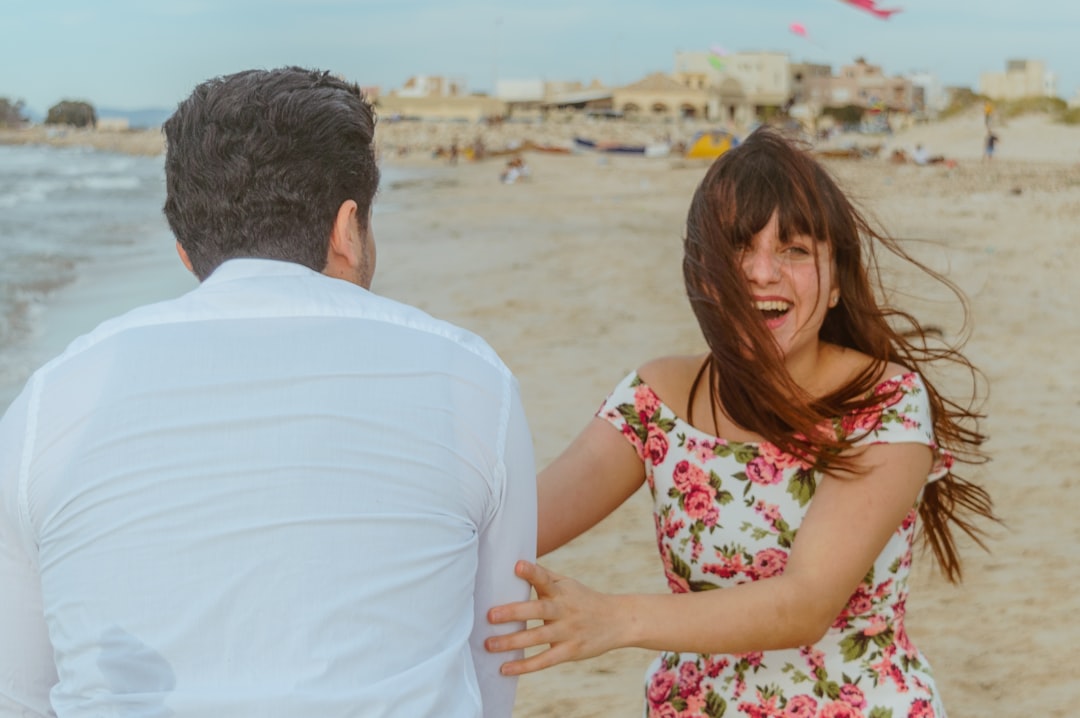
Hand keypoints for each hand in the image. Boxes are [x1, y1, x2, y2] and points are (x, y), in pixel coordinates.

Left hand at [485, 560, 623, 675]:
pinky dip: (525, 665)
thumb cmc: (584, 599)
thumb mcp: (568, 584)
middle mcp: (564, 609)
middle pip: (538, 610)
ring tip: (489, 645)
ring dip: (512, 642)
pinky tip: (505, 668)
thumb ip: (544, 576)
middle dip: (514, 612)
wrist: (618, 620)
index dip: (532, 572)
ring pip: (538, 637)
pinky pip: (545, 660)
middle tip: (491, 615)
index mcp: (561, 591)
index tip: (517, 566)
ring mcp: (568, 631)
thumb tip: (517, 563)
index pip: (546, 579)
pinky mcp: (570, 651)